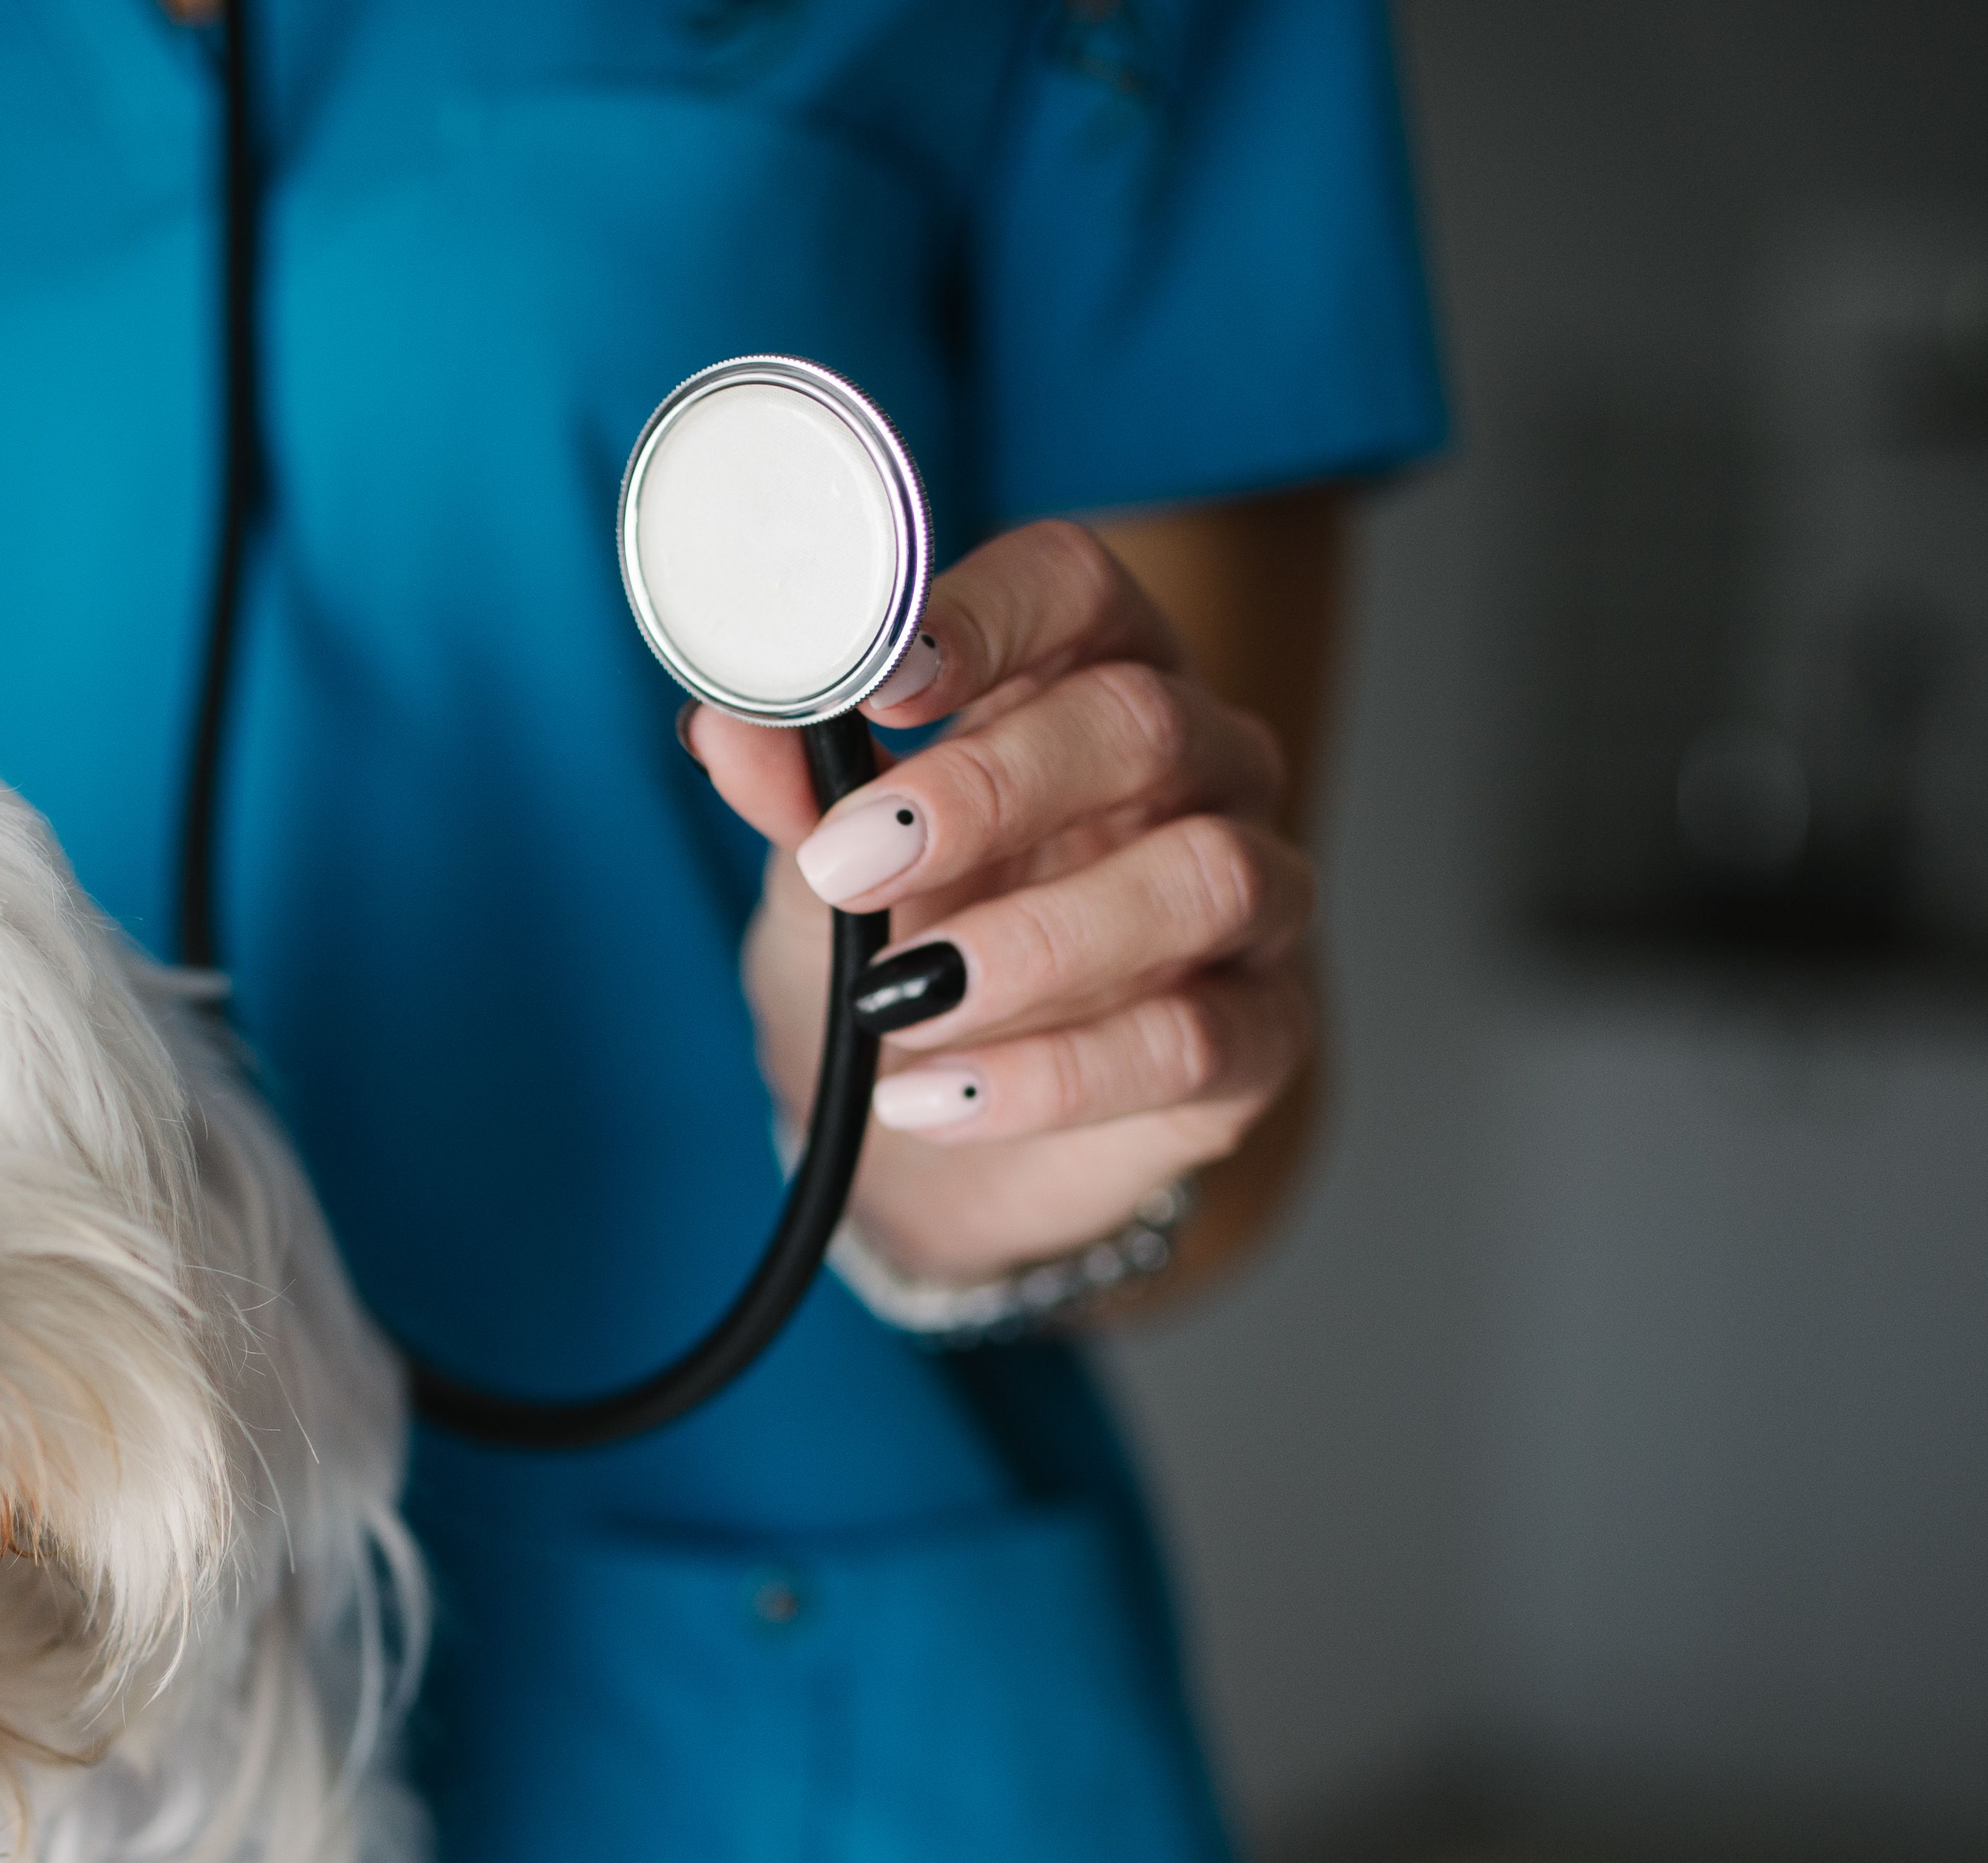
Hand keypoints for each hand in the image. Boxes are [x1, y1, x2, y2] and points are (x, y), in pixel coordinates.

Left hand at [685, 519, 1321, 1291]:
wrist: (930, 1150)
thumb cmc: (898, 960)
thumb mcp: (822, 873)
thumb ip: (793, 791)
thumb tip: (725, 721)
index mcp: (1089, 673)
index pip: (1074, 586)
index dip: (989, 615)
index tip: (883, 681)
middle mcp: (1200, 764)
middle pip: (1142, 722)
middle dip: (987, 790)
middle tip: (851, 864)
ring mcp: (1253, 898)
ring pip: (1201, 877)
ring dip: (1036, 943)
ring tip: (898, 1000)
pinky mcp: (1263, 1035)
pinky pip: (1191, 1042)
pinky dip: (1049, 1075)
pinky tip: (936, 1096)